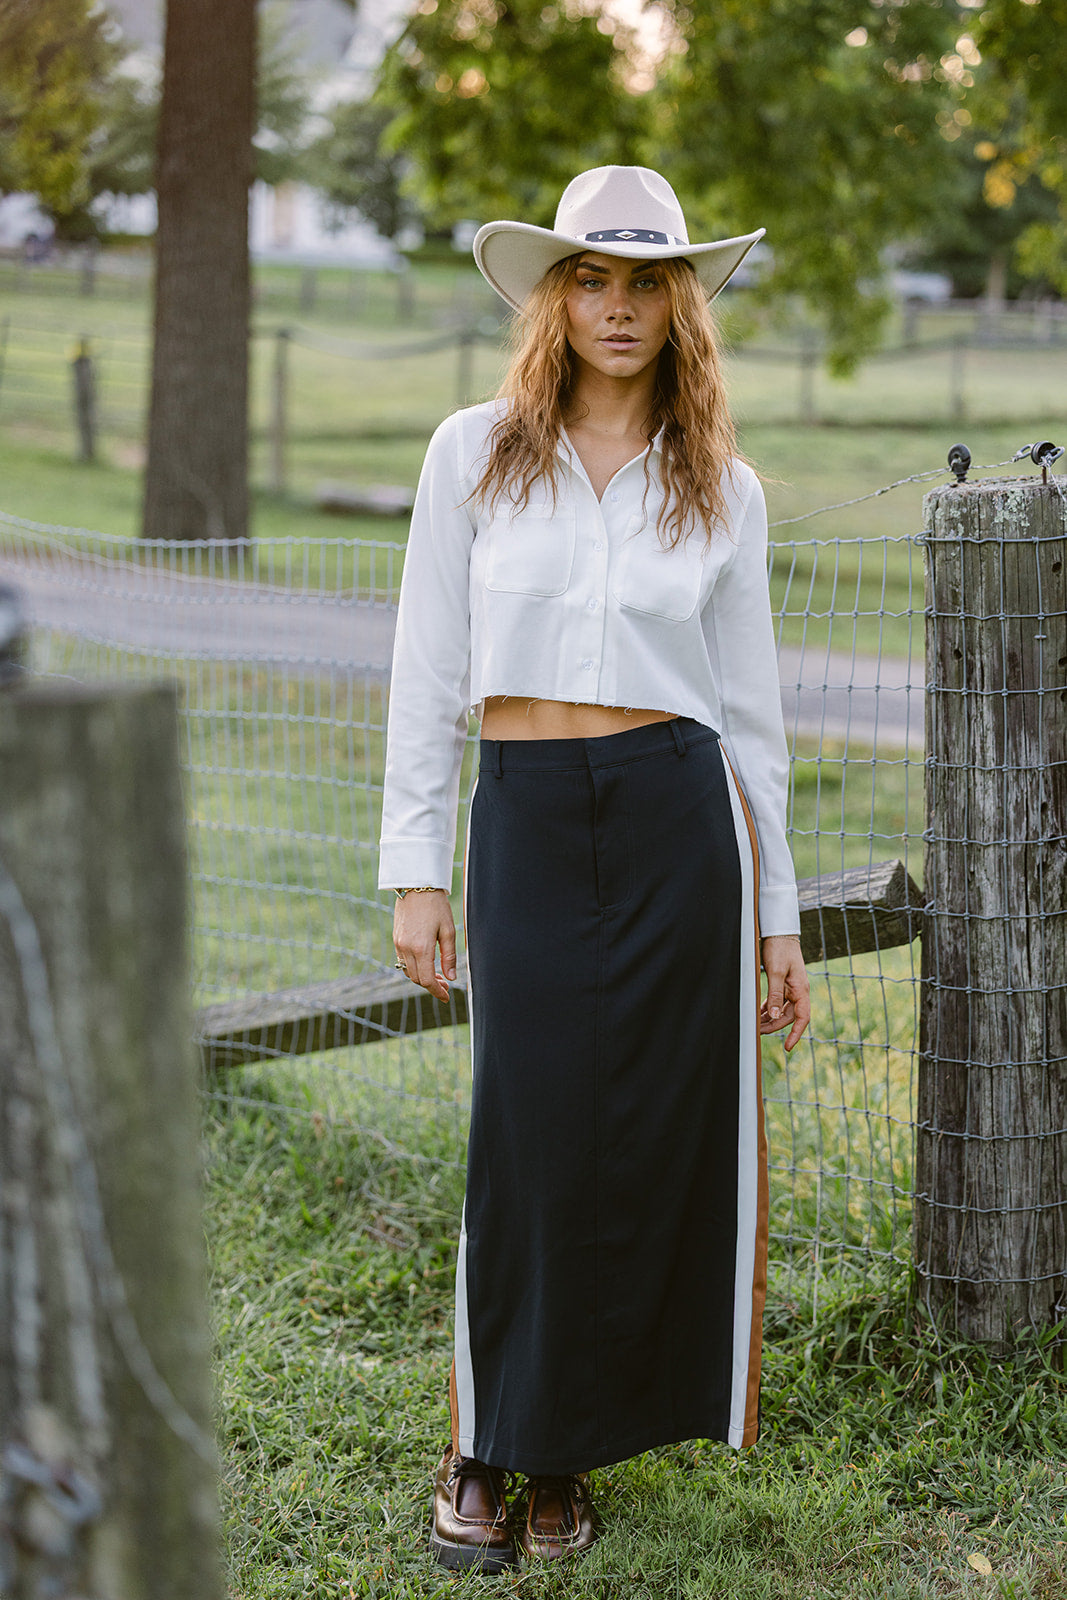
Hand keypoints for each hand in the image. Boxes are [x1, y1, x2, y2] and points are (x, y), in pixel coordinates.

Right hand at [393, 890, 454, 1002]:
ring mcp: (399, 944)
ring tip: (437, 976)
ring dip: (422, 978)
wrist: (416, 886)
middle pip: (417, 979)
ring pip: (408, 972)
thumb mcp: (449, 930)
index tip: (446, 997)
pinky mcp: (396, 939)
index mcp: (422, 948)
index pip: (427, 980)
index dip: (437, 991)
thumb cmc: (436, 906)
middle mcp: (407, 948)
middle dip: (431, 986)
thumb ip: (449, 956)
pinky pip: (403, 961)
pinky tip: (425, 964)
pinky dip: (414, 968)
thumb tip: (452, 977)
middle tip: (446, 985)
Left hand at [759, 934, 809, 1051]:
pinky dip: (768, 1008)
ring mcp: (791, 988)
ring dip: (770, 1018)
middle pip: (789, 1016)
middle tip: (758, 1032)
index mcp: (801, 989)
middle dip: (774, 1026)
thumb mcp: (775, 972)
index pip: (802, 1018)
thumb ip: (775, 995)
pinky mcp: (783, 984)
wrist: (780, 933)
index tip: (788, 1047)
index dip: (796, 1034)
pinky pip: (777, 1001)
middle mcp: (798, 991)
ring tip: (756, 1025)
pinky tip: (759, 1013)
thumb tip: (775, 1016)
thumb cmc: (779, 949)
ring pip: (782, 1010)